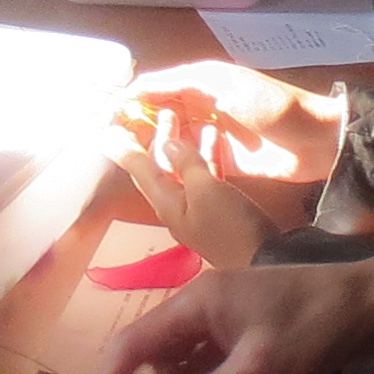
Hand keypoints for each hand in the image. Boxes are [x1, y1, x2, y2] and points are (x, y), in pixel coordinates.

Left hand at [109, 97, 312, 267]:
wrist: (265, 261)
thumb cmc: (231, 228)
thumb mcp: (206, 191)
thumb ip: (187, 165)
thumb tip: (169, 144)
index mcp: (167, 204)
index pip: (140, 171)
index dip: (125, 149)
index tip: (107, 130)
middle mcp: (178, 206)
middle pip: (161, 168)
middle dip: (158, 138)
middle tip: (159, 112)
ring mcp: (200, 208)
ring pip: (185, 169)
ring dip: (184, 144)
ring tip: (183, 117)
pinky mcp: (221, 209)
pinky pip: (207, 176)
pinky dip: (207, 155)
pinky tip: (213, 137)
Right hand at [118, 61, 344, 185]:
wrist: (316, 141)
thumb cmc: (271, 107)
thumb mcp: (225, 86)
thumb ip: (181, 85)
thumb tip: (137, 89)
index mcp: (200, 83)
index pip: (152, 88)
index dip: (126, 101)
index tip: (103, 119)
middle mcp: (200, 107)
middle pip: (156, 113)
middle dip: (130, 124)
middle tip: (105, 142)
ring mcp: (209, 136)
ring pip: (168, 139)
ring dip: (146, 146)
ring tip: (120, 159)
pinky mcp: (220, 162)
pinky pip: (186, 162)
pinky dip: (169, 166)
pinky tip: (152, 175)